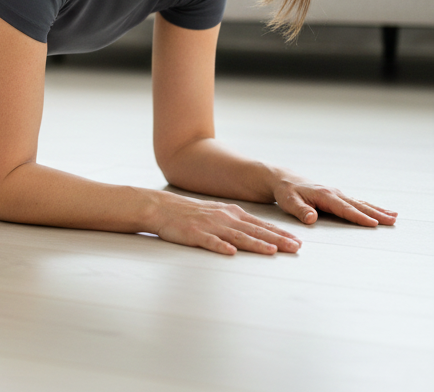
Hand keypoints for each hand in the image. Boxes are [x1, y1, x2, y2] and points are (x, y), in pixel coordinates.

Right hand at [152, 192, 301, 255]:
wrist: (161, 207)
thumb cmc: (190, 212)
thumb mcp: (217, 212)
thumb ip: (236, 222)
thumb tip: (259, 232)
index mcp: (231, 213)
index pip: (260, 224)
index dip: (280, 233)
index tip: (297, 241)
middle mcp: (224, 218)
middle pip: (254, 230)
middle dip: (277, 239)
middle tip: (296, 248)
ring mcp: (209, 226)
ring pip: (237, 236)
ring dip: (255, 244)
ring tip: (272, 251)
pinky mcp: (194, 233)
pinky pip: (209, 241)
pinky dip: (220, 246)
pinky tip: (230, 253)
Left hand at [272, 175, 397, 226]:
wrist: (285, 180)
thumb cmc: (286, 192)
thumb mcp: (288, 201)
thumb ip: (300, 210)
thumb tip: (311, 218)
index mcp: (324, 195)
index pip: (344, 209)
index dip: (358, 217)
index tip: (373, 224)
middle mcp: (334, 193)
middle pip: (357, 205)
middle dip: (375, 213)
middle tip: (392, 221)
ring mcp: (337, 194)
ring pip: (360, 203)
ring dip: (377, 210)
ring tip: (394, 217)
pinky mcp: (338, 196)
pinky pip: (357, 202)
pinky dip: (370, 207)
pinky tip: (382, 211)